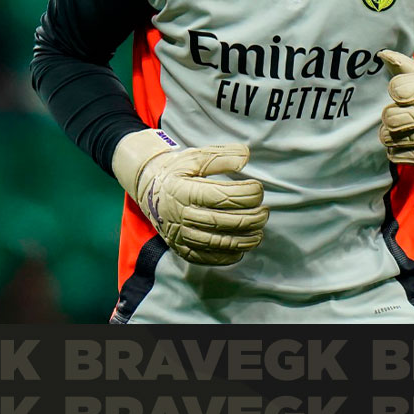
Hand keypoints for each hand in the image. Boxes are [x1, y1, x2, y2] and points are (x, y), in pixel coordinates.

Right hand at [112, 129, 268, 264]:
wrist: (149, 191)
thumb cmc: (177, 171)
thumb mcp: (195, 157)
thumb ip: (222, 156)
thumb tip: (246, 157)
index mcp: (184, 191)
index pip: (222, 196)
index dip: (247, 194)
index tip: (259, 189)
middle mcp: (181, 215)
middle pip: (223, 221)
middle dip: (251, 218)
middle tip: (265, 212)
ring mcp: (180, 235)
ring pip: (218, 242)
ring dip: (244, 239)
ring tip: (259, 231)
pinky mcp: (181, 249)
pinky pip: (207, 258)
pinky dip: (228, 256)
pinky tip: (242, 247)